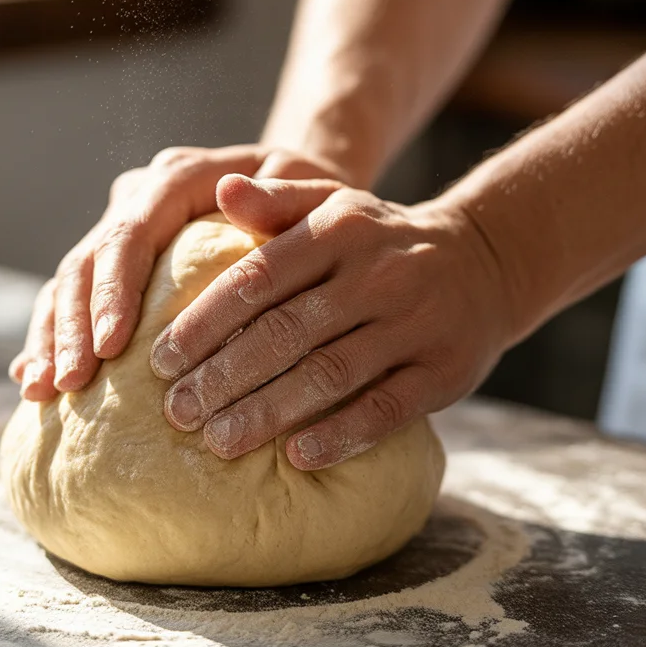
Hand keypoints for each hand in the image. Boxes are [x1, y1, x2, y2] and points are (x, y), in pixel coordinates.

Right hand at [10, 146, 345, 399]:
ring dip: (51, 338)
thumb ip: (276, 197)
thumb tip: (230, 192)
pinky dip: (50, 340)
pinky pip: (70, 301)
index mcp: (176, 178)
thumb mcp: (307, 189)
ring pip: (67, 282)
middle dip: (73, 326)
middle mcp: (137, 199)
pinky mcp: (115, 264)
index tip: (110, 347)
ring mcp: (120, 230)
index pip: (131, 231)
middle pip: (87, 261)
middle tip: (69, 384)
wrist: (295, 196)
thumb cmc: (310, 200)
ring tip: (40, 392)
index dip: (114, 290)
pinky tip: (30, 382)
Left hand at [150, 174, 510, 469]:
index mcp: (339, 230)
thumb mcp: (334, 204)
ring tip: (217, 441)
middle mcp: (378, 273)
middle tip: (176, 413)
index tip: (160, 360)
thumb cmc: (381, 240)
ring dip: (268, 411)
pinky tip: (296, 456)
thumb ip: (276, 200)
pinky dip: (340, 434)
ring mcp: (415, 323)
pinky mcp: (444, 371)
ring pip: (330, 373)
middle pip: (286, 332)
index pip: (258, 278)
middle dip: (223, 376)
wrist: (485, 260)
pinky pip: (386, 408)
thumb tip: (220, 189)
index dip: (205, 322)